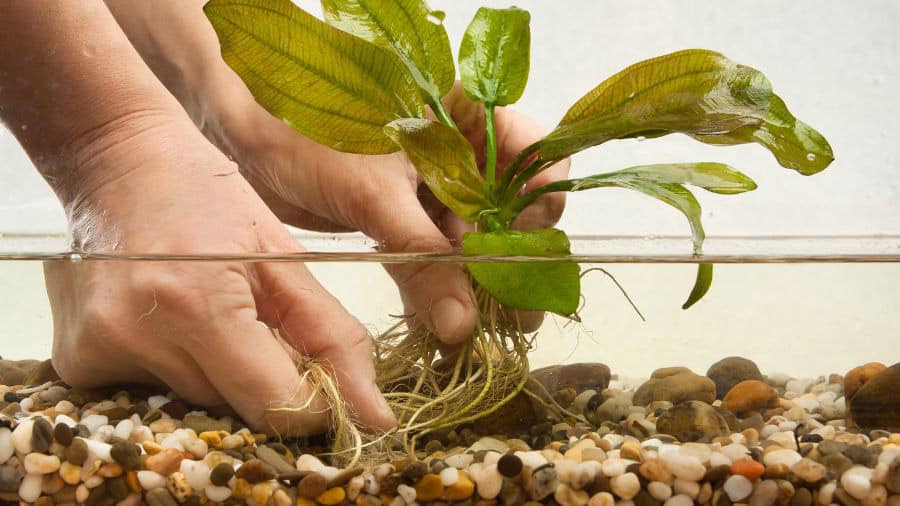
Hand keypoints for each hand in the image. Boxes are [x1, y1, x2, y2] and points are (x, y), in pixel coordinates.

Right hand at [45, 113, 394, 433]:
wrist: (117, 158)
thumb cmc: (208, 194)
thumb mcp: (283, 256)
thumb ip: (332, 338)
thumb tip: (375, 414)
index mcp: (200, 304)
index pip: (275, 404)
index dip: (312, 403)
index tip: (324, 382)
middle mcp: (139, 336)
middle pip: (236, 408)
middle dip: (264, 378)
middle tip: (259, 322)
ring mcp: (98, 351)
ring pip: (196, 403)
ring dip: (220, 372)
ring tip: (209, 309)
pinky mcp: (74, 360)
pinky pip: (150, 393)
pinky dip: (177, 367)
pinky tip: (169, 319)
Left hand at [203, 82, 571, 339]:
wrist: (243, 134)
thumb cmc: (309, 134)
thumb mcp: (374, 195)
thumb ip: (423, 257)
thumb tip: (462, 325)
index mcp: (465, 116)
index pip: (534, 156)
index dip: (537, 205)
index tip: (518, 250)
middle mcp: (459, 151)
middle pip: (507, 210)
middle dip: (506, 266)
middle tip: (514, 319)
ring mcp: (432, 186)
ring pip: (470, 240)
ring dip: (472, 288)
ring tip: (476, 336)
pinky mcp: (403, 216)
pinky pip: (432, 256)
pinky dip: (433, 290)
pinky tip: (436, 327)